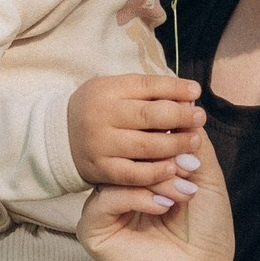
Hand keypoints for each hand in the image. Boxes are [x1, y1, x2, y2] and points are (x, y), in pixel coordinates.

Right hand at [67, 73, 204, 184]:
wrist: (59, 138)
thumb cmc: (99, 111)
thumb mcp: (116, 92)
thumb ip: (148, 93)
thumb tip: (189, 95)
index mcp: (107, 90)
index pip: (147, 86)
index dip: (174, 88)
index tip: (196, 91)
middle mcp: (101, 115)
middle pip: (149, 116)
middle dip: (180, 116)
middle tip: (200, 118)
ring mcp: (101, 144)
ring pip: (145, 146)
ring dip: (175, 145)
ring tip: (194, 142)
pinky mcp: (101, 170)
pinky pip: (134, 174)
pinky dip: (156, 172)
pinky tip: (173, 168)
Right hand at [78, 133, 234, 260]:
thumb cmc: (206, 234)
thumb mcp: (206, 179)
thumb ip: (193, 145)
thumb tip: (183, 109)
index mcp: (145, 178)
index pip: (144, 143)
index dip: (166, 136)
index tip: (190, 138)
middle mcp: (122, 191)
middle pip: (130, 154)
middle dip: (163, 157)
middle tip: (189, 168)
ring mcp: (106, 209)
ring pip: (119, 174)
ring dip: (155, 179)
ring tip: (183, 194)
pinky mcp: (93, 228)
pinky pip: (106, 197)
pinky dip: (136, 198)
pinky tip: (161, 208)